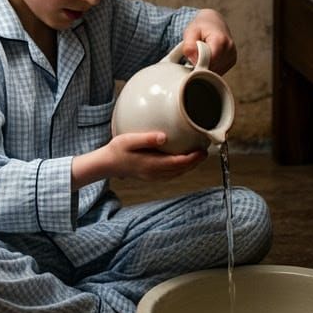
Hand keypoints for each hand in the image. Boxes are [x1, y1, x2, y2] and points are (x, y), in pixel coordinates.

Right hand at [71, 132, 206, 188]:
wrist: (106, 164)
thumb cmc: (116, 150)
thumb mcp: (128, 140)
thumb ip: (146, 139)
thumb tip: (164, 137)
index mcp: (152, 164)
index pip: (178, 163)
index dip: (193, 158)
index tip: (203, 151)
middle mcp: (155, 173)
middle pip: (181, 170)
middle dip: (195, 162)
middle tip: (205, 151)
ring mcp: (153, 176)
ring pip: (177, 173)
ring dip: (189, 166)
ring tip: (198, 155)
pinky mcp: (151, 175)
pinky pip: (171, 174)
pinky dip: (180, 168)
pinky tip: (183, 161)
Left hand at [182, 9, 236, 74]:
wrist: (213, 22)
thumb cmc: (201, 27)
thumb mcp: (190, 32)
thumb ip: (189, 46)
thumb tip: (194, 61)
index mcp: (220, 40)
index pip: (210, 61)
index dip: (199, 63)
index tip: (192, 59)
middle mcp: (229, 48)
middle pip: (213, 67)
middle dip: (202, 65)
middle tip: (196, 54)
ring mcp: (232, 55)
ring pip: (216, 71)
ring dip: (207, 66)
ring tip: (203, 54)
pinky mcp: (232, 61)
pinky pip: (219, 70)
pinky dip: (211, 67)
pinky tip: (209, 57)